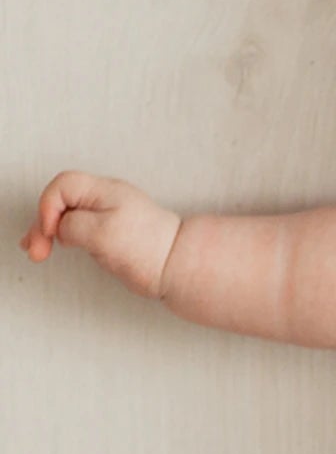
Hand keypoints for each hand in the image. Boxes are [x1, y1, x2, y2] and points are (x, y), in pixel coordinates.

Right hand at [22, 171, 182, 299]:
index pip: (63, 186)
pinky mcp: (112, 232)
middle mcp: (107, 199)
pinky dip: (63, 237)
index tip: (51, 232)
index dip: (48, 207)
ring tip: (37, 250)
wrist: (180, 267)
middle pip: (61, 201)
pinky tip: (54, 246)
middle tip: (36, 249)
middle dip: (43, 222)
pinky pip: (80, 228)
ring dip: (49, 231)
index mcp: (105, 191)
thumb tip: (60, 228)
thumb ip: (73, 225)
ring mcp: (109, 215)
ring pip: (68, 215)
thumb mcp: (102, 234)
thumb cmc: (150, 250)